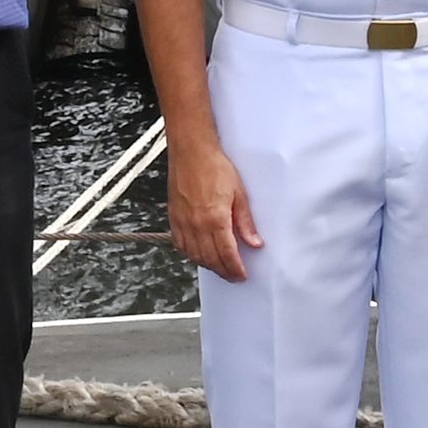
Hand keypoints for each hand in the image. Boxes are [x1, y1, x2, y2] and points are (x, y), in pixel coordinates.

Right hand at [170, 134, 261, 282]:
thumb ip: (245, 222)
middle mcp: (197, 224)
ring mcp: (183, 222)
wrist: (192, 152)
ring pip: (195, 255)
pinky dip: (191, 255)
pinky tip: (198, 255)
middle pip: (211, 258)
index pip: (227, 253)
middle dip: (224, 271)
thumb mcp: (239, 194)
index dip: (235, 268)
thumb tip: (254, 242)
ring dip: (208, 265)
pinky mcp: (174, 218)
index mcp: (215, 219)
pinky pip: (181, 245)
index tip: (242, 275)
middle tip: (233, 276)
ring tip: (220, 268)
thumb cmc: (214, 167)